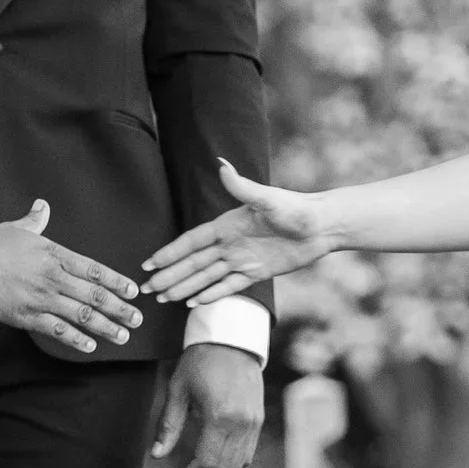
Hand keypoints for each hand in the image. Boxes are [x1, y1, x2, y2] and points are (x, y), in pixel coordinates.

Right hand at [0, 201, 142, 352]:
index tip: (133, 291)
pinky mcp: (26, 316)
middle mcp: (54, 277)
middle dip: (120, 309)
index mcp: (56, 255)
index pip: (95, 269)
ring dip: (106, 327)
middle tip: (137, 319)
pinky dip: (76, 339)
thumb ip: (36, 220)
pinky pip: (57, 330)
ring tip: (123, 336)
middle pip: (95, 295)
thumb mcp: (18, 228)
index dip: (117, 281)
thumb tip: (42, 205)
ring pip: (82, 316)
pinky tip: (90, 345)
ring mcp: (42, 298)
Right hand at [142, 164, 331, 305]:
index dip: (170, 253)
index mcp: (227, 225)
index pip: (191, 242)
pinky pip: (229, 286)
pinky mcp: (257, 272)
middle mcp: (230, 243)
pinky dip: (211, 294)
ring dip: (184, 288)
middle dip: (169, 276)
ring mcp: (242, 259)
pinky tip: (194, 304)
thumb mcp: (268, 199)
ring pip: (206, 277)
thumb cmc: (296, 208)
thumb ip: (242, 187)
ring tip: (163, 299)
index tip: (149, 263)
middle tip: (146, 289)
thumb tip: (221, 164)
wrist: (322, 225)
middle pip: (193, 264)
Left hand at [153, 342, 265, 467]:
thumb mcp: (177, 389)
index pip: (205, 463)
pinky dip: (229, 467)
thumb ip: (168, 425)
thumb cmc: (200, 360)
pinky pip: (246, 455)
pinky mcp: (257, 421)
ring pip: (236, 466)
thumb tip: (156, 455)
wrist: (233, 338)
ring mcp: (253, 424)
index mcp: (220, 417)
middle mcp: (241, 424)